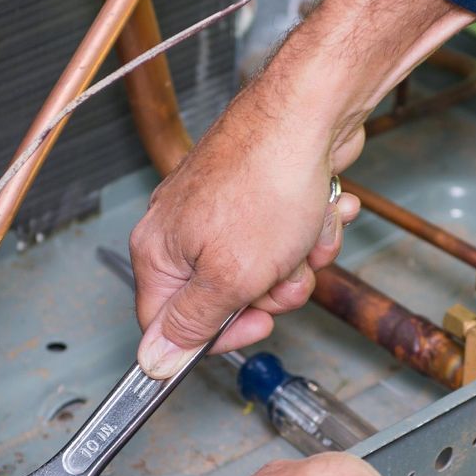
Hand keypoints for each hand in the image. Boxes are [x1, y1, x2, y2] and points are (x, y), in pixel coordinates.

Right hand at [130, 0, 475, 376]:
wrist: (313, 114)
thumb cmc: (268, 182)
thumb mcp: (229, 277)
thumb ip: (191, 324)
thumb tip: (153, 362)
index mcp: (160, 251)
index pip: (169, 324)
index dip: (217, 334)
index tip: (254, 323)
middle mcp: (183, 228)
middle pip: (224, 299)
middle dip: (271, 291)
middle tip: (284, 271)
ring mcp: (224, 209)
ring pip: (265, 270)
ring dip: (299, 261)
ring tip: (307, 232)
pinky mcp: (261, 195)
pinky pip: (288, 237)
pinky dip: (312, 230)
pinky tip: (322, 209)